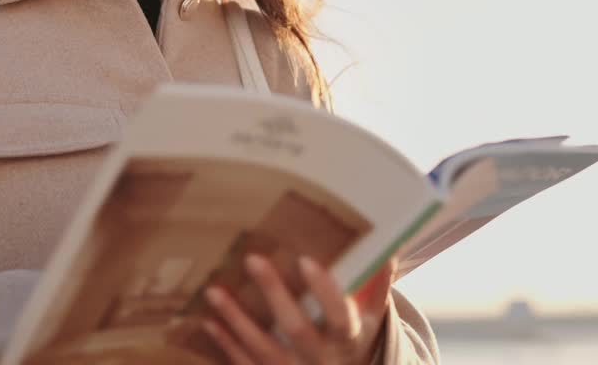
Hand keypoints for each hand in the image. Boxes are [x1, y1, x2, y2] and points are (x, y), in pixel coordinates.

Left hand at [201, 254, 394, 364]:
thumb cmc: (355, 340)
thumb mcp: (372, 318)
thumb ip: (377, 284)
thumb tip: (389, 244)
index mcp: (348, 340)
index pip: (340, 315)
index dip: (325, 290)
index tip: (307, 259)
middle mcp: (321, 359)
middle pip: (296, 328)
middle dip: (274, 294)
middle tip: (252, 258)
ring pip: (263, 349)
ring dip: (237, 320)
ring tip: (214, 290)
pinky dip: (226, 344)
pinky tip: (208, 322)